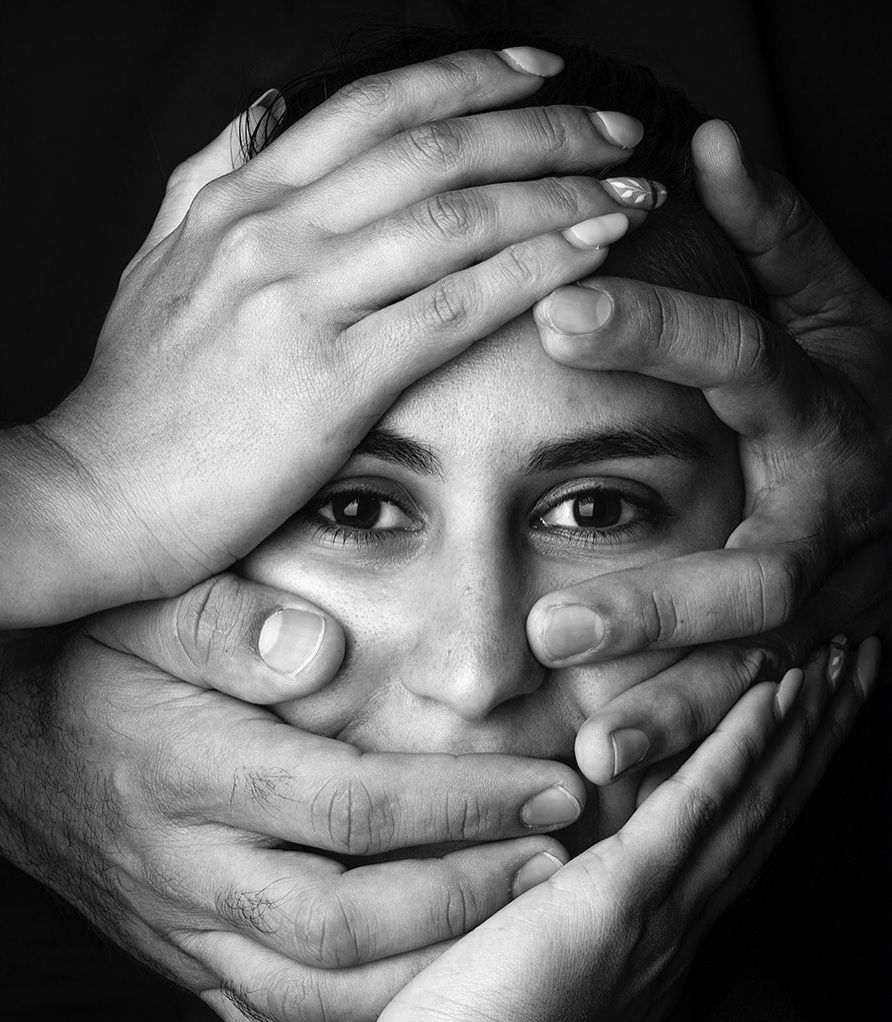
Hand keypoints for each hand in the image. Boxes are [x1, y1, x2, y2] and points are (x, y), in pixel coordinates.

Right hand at [0, 576, 584, 1021]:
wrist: (12, 756)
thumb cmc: (97, 673)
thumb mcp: (147, 613)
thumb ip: (227, 622)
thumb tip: (320, 648)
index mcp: (190, 771)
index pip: (345, 804)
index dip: (457, 803)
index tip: (548, 784)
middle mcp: (188, 867)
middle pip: (341, 920)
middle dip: (465, 896)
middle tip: (556, 860)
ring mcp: (183, 931)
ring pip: (311, 995)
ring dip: (426, 971)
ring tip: (518, 922)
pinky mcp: (184, 967)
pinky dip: (358, 1021)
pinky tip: (427, 984)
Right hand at [2, 46, 663, 627]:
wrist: (96, 493)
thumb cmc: (136, 396)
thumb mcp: (156, 264)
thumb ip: (208, 187)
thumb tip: (255, 130)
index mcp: (240, 200)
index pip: (373, 109)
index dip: (469, 80)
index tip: (540, 73)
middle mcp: (274, 231)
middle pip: (433, 146)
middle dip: (541, 127)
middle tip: (616, 124)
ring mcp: (301, 300)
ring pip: (456, 215)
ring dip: (558, 190)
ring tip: (632, 186)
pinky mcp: (329, 380)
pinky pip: (454, 306)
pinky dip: (534, 269)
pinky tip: (592, 253)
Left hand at [362, 638, 880, 1021]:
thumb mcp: (552, 964)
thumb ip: (579, 919)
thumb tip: (568, 876)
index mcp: (667, 934)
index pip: (743, 836)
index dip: (785, 772)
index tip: (813, 715)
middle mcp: (684, 917)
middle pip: (768, 809)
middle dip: (816, 736)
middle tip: (855, 665)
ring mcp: (662, 905)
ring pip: (750, 800)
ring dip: (797, 728)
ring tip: (838, 662)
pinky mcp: (623, 894)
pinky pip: (697, 807)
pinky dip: (739, 750)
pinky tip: (772, 698)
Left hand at [525, 119, 891, 781]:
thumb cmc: (867, 389)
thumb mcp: (834, 305)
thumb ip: (774, 234)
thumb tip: (706, 142)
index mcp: (823, 408)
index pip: (740, 362)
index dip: (658, 331)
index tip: (555, 310)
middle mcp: (829, 519)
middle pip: (756, 570)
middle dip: (662, 600)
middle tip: (555, 626)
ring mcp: (831, 605)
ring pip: (757, 670)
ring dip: (678, 708)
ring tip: (595, 748)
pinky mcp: (817, 660)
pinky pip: (753, 711)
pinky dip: (694, 744)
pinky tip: (615, 775)